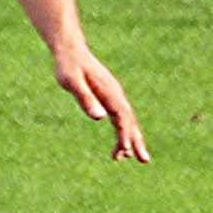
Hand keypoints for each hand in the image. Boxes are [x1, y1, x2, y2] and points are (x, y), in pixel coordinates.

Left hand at [54, 45, 149, 162]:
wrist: (70, 51)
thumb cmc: (68, 67)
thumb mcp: (72, 83)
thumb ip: (85, 99)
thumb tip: (99, 117)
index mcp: (109, 93)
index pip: (122, 117)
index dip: (125, 134)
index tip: (125, 150)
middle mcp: (115, 95)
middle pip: (129, 121)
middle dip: (136, 141)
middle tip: (144, 160)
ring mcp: (113, 97)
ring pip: (125, 122)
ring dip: (129, 140)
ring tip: (125, 159)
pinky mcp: (108, 98)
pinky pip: (118, 119)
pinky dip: (121, 132)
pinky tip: (118, 146)